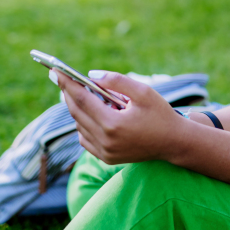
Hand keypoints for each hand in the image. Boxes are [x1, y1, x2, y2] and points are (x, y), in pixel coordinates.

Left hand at [57, 71, 185, 164]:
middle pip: (77, 113)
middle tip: (61, 78)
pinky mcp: (105, 158)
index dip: (67, 84)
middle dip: (68, 94)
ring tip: (80, 93)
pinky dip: (84, 124)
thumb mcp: (143, 92)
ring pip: (79, 125)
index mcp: (113, 124)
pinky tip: (93, 113)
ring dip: (78, 108)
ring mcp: (104, 152)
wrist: (174, 143)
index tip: (55, 71)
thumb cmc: (160, 115)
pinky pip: (85, 138)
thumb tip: (91, 75)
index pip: (82, 100)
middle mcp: (105, 141)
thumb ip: (117, 81)